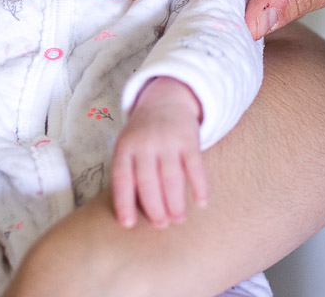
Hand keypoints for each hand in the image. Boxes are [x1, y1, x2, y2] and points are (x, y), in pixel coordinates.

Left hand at [110, 77, 206, 229]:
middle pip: (148, 181)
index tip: (127, 225)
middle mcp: (144, 144)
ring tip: (178, 219)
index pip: (122, 178)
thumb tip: (130, 216)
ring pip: (171, 177)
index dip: (124, 202)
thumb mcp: (128, 147)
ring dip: (175, 202)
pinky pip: (195, 166)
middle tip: (161, 225)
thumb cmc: (143, 135)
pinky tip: (202, 203)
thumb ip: (128, 175)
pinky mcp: (189, 139)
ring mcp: (167, 140)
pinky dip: (199, 186)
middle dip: (154, 207)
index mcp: (125, 147)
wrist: (166, 99)